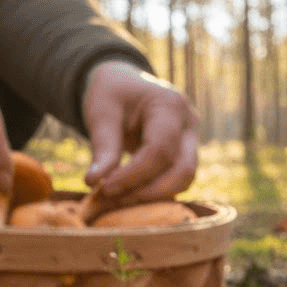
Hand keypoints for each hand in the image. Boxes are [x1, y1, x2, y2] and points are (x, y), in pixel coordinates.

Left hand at [82, 60, 198, 213]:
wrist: (125, 84)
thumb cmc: (113, 93)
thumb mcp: (102, 112)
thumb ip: (102, 147)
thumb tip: (94, 183)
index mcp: (171, 105)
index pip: (159, 150)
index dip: (133, 175)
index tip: (105, 189)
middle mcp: (189, 124)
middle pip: (183, 171)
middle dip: (149, 192)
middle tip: (114, 202)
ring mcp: (193, 140)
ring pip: (184, 181)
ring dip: (153, 197)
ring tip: (119, 201)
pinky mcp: (187, 155)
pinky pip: (177, 181)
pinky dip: (154, 193)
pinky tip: (128, 196)